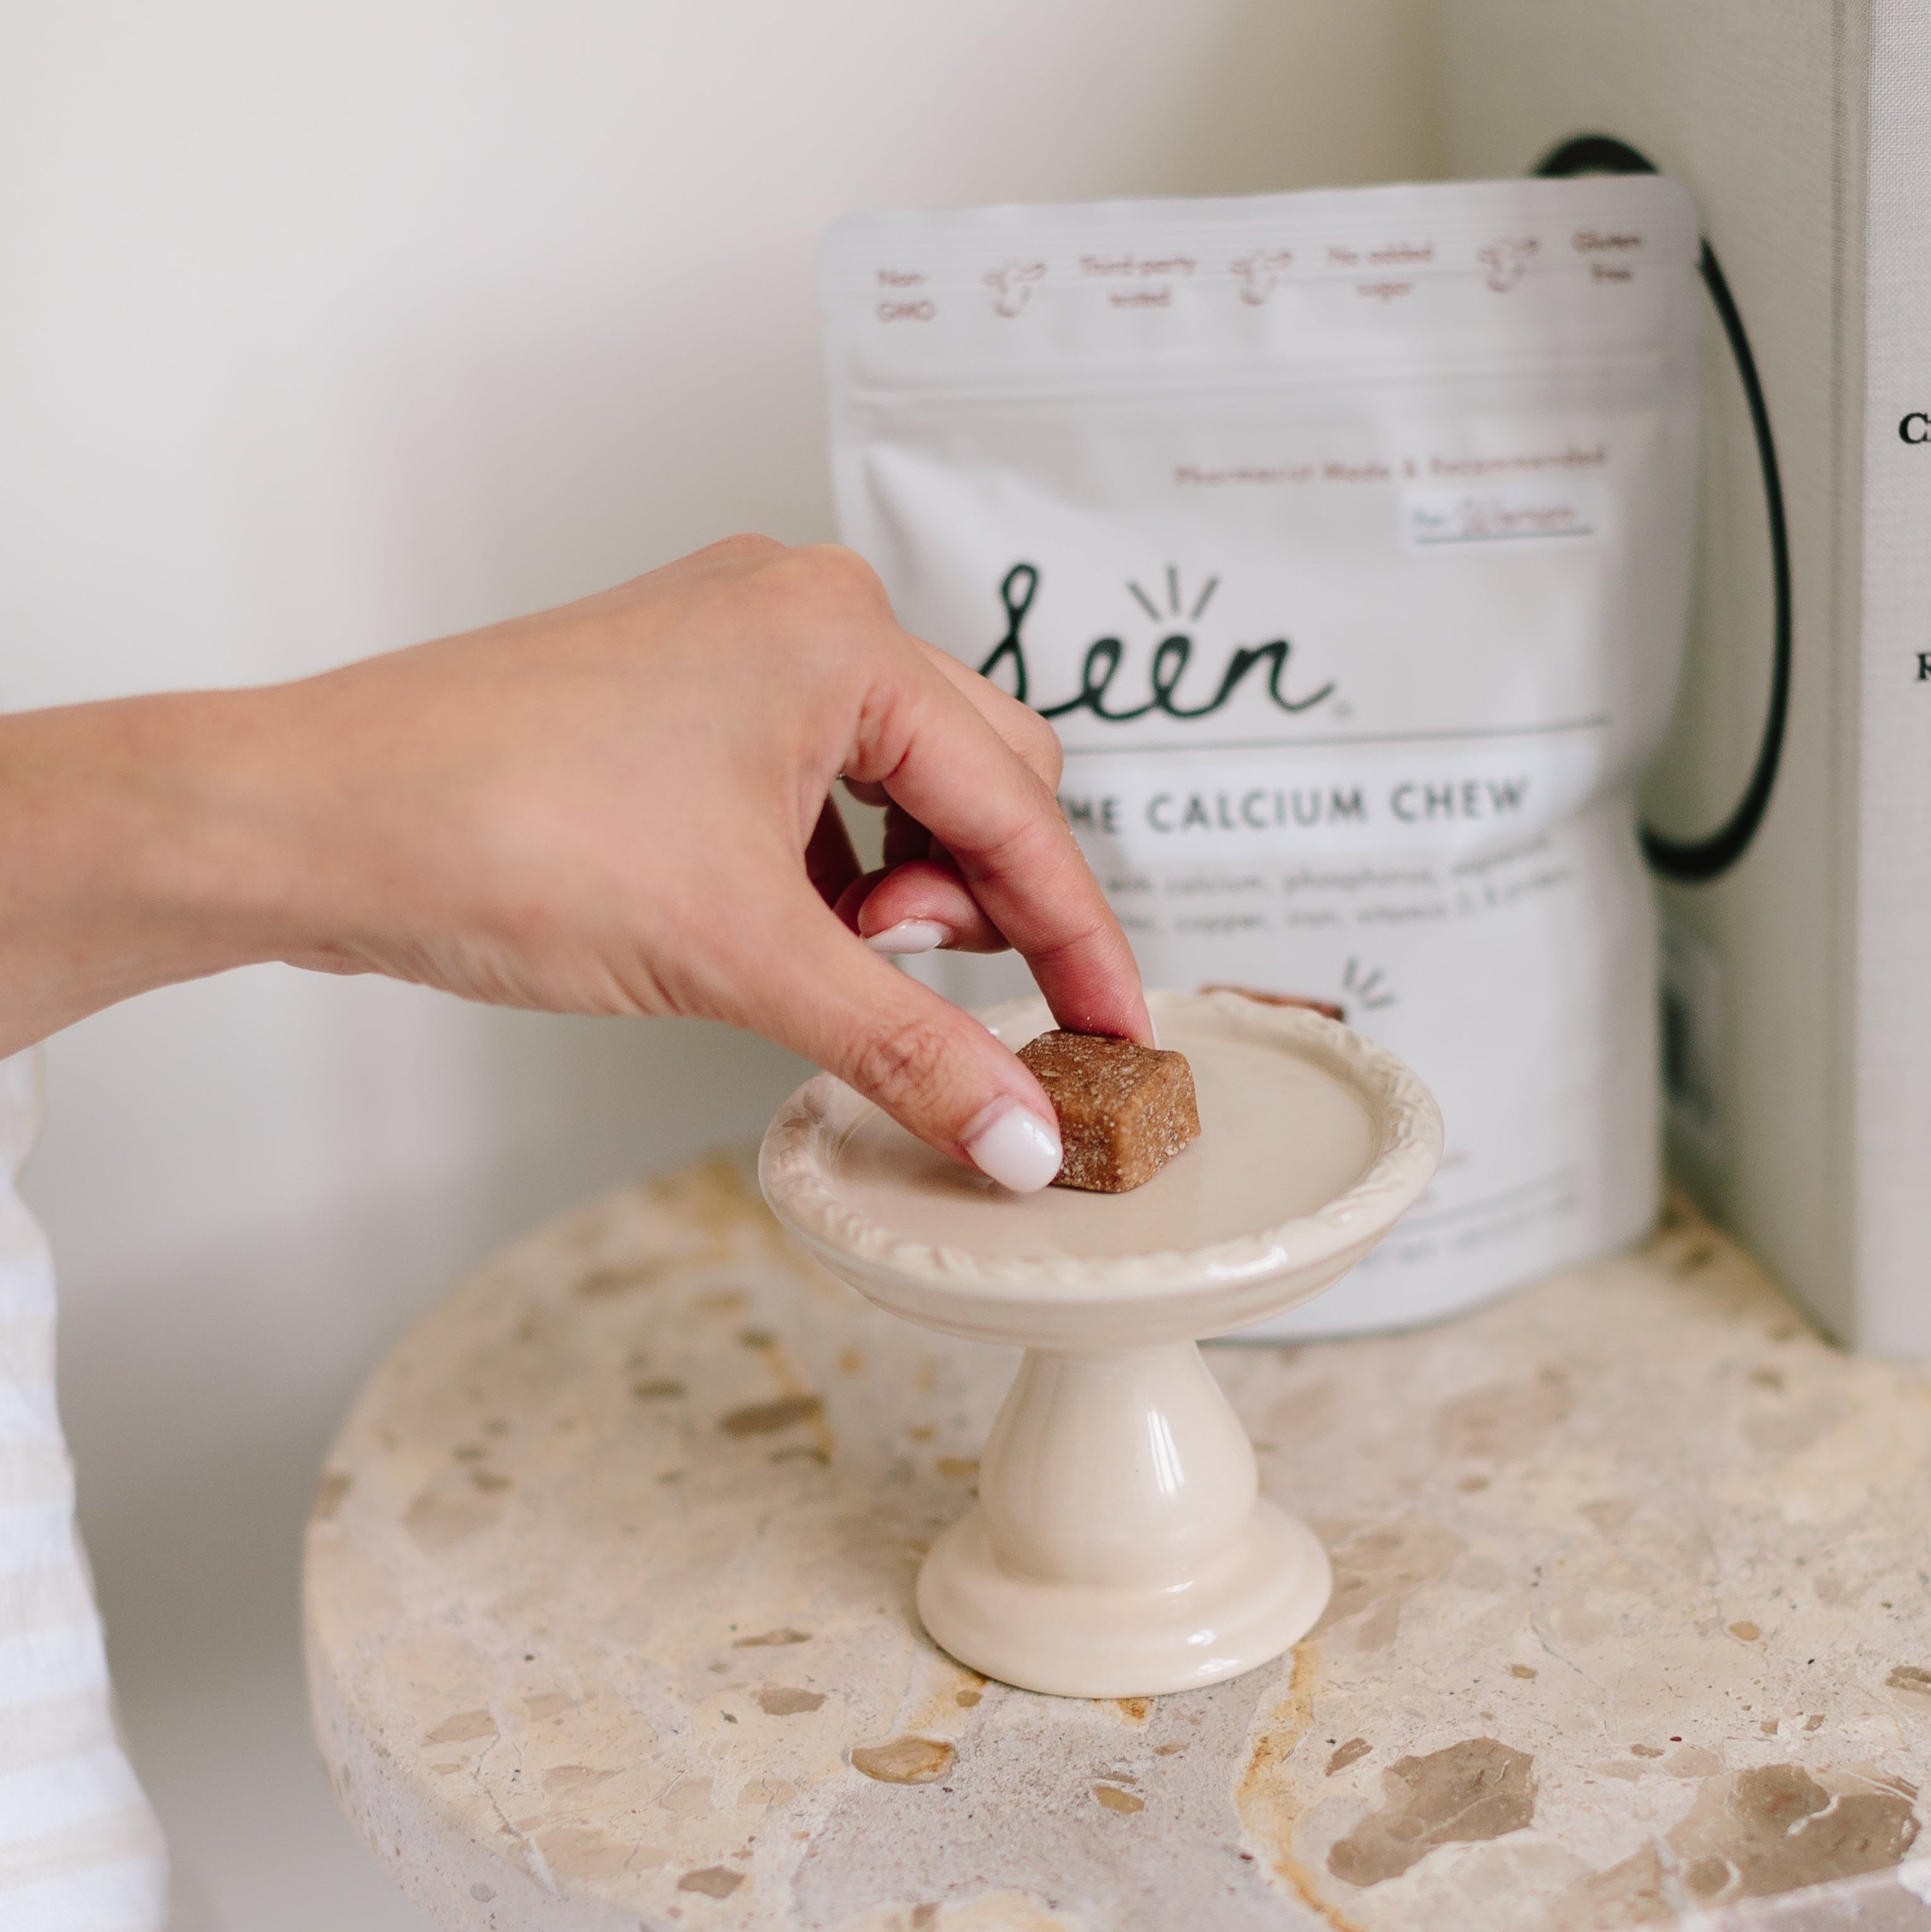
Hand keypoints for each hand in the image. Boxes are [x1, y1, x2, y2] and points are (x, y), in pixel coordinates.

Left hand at [0, 538, 1149, 1187]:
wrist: (311, 820)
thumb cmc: (500, 833)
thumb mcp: (744, 958)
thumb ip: (907, 1047)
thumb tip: (1020, 1136)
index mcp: (842, 637)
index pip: (1018, 805)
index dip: (1077, 936)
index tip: (1114, 1031)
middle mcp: (802, 613)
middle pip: (978, 774)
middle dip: (974, 899)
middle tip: (910, 983)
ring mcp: (736, 644)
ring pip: (899, 781)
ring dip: (899, 888)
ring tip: (826, 958)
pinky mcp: (684, 691)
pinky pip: (817, 783)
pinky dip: (830, 869)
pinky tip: (783, 930)